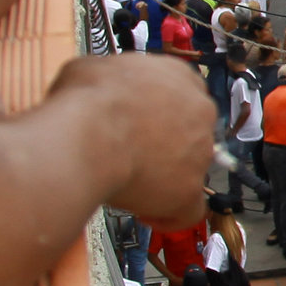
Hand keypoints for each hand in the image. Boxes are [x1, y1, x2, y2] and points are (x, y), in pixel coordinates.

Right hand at [49, 53, 217, 226]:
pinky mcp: (189, 189)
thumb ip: (110, 80)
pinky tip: (146, 214)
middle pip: (190, 134)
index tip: (143, 126)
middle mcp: (198, 110)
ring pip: (190, 171)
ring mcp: (199, 151)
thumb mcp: (91, 69)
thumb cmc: (86, 102)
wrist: (88, 135)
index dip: (161, 116)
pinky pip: (188, 211)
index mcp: (178, 77)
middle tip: (134, 155)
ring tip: (130, 183)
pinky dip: (168, 216)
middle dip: (165, 147)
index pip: (182, 98)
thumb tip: (93, 86)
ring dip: (164, 179)